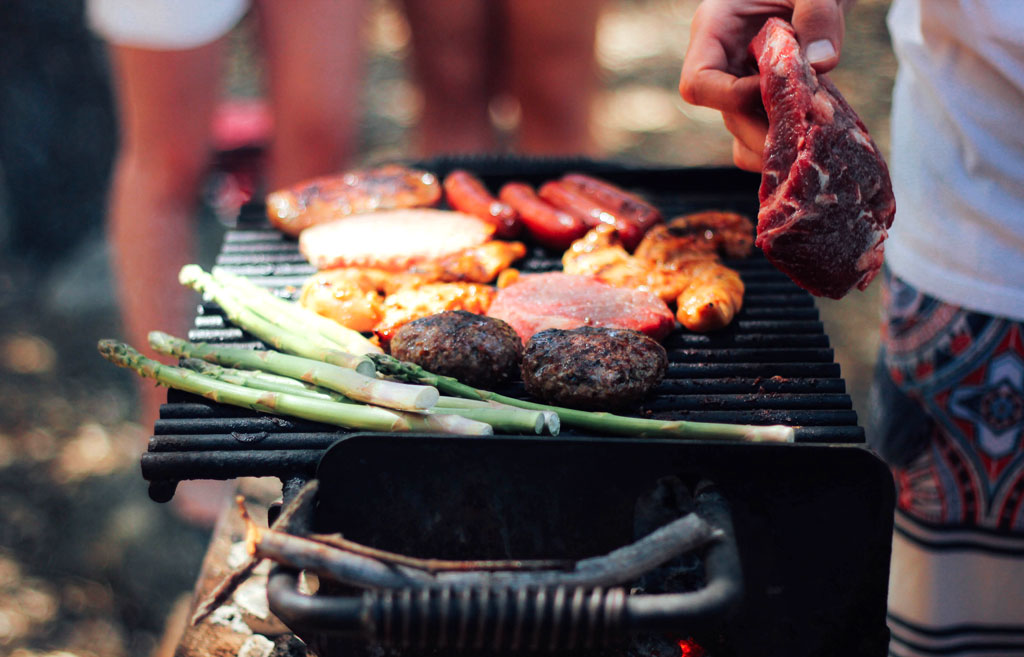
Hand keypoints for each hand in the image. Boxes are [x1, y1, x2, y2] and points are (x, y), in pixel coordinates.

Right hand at [679, 0, 848, 170]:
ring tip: (818, 133)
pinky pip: (764, 135)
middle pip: (728, 117)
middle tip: (811, 133)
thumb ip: (818, 13)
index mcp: (715, 29)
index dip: (733, 97)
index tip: (778, 88)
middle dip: (767, 130)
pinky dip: (789, 143)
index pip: (699, 83)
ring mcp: (743, 84)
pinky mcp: (766, 98)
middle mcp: (724, 62)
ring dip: (779, 143)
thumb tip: (823, 63)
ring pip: (745, 134)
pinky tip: (820, 130)